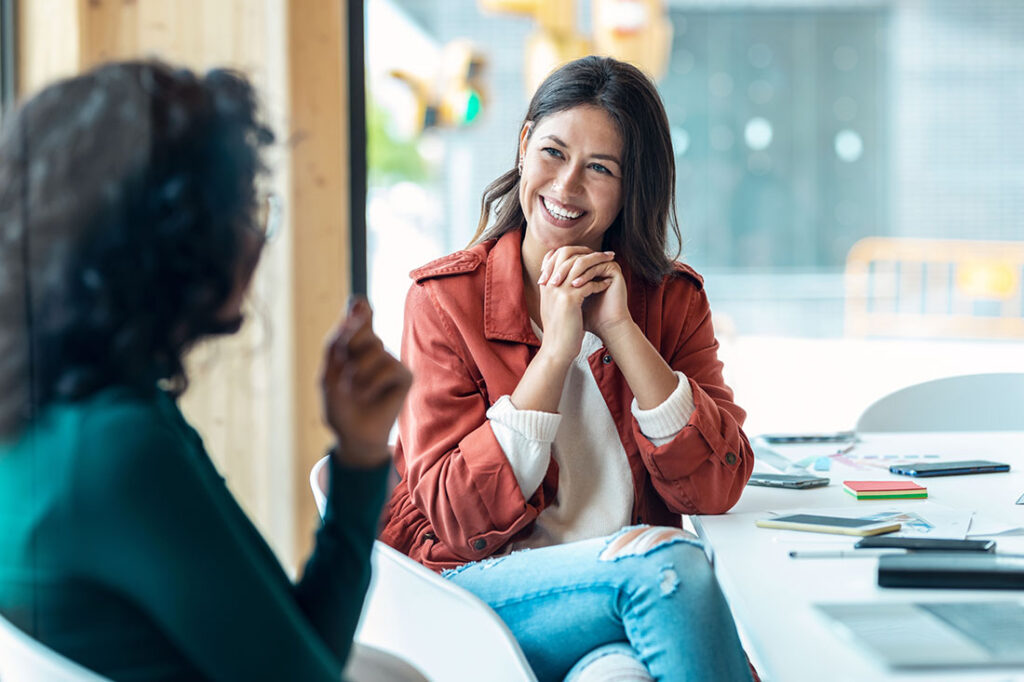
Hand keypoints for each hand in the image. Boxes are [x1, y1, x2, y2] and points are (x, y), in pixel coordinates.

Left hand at [320, 296, 411, 467]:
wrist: (352, 436)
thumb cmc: (339, 406)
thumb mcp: (328, 373)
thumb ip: (336, 341)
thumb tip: (352, 310)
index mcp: (354, 345)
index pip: (359, 313)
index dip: (359, 308)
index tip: (357, 304)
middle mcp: (375, 349)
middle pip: (362, 327)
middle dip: (348, 346)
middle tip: (344, 369)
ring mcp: (391, 361)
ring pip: (375, 347)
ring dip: (357, 372)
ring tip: (353, 390)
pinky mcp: (405, 376)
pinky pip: (389, 367)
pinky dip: (372, 382)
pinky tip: (367, 395)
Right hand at [535, 247, 614, 362]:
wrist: (556, 350)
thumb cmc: (559, 330)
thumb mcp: (553, 306)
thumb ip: (557, 290)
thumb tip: (571, 279)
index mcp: (545, 284)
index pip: (555, 255)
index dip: (574, 250)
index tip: (589, 253)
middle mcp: (549, 284)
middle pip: (567, 254)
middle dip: (588, 252)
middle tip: (605, 253)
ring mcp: (558, 291)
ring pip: (579, 265)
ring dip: (598, 262)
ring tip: (611, 263)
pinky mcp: (569, 300)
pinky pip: (588, 283)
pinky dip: (599, 283)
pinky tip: (607, 284)